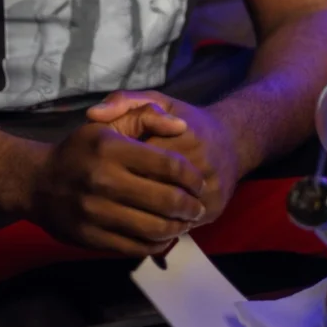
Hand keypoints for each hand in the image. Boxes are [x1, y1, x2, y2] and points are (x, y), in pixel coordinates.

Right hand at [29, 107, 205, 256]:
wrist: (37, 182)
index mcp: (111, 147)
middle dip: (191, 206)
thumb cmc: (80, 150)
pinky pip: (136, 247)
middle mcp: (103, 180)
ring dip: (178, 227)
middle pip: (167, 200)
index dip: (192, 176)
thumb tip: (182, 126)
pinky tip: (165, 236)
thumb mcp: (109, 124)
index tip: (199, 181)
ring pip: (155, 228)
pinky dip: (158, 244)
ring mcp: (96, 212)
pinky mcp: (91, 238)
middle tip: (198, 206)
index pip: (168, 165)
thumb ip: (147, 117)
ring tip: (185, 221)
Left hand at [88, 91, 239, 225]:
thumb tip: (92, 114)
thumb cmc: (185, 120)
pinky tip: (140, 222)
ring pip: (165, 212)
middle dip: (126, 194)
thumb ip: (124, 101)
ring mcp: (209, 189)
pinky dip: (159, 226)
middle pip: (151, 188)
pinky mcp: (214, 209)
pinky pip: (180, 225)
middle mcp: (200, 162)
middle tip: (106, 195)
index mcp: (183, 134)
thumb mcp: (156, 100)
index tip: (103, 168)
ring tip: (119, 211)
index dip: (118, 166)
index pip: (139, 157)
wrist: (233, 141)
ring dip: (140, 215)